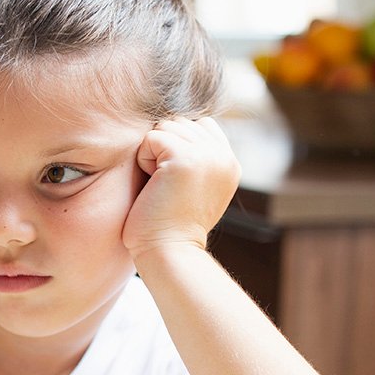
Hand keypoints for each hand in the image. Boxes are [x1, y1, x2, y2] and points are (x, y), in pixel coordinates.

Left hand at [122, 116, 240, 259]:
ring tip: (161, 185)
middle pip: (181, 123)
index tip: (175, 179)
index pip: (201, 125)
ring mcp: (207, 155)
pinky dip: (144, 160)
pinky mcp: (184, 158)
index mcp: (230, 163)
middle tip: (167, 185)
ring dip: (153, 154)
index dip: (178, 144)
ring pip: (166, 127)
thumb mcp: (196, 187)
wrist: (169, 251)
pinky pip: (152, 138)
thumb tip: (176, 129)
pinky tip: (154, 184)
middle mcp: (223, 156)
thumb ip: (198, 158)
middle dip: (164, 149)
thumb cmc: (171, 225)